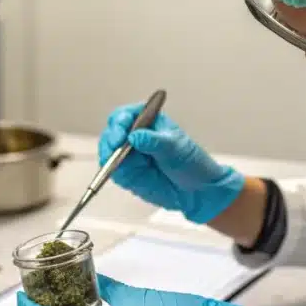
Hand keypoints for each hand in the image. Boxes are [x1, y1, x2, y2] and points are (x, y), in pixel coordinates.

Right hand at [98, 104, 245, 223]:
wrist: (197, 190)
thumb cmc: (191, 163)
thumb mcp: (176, 149)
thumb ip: (155, 141)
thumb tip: (135, 136)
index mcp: (149, 122)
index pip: (127, 114)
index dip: (121, 120)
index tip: (122, 130)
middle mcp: (135, 136)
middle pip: (113, 131)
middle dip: (111, 139)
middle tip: (116, 146)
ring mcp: (129, 155)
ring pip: (109, 151)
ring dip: (109, 156)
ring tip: (118, 163)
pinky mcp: (127, 173)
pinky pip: (112, 170)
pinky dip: (111, 171)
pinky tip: (120, 172)